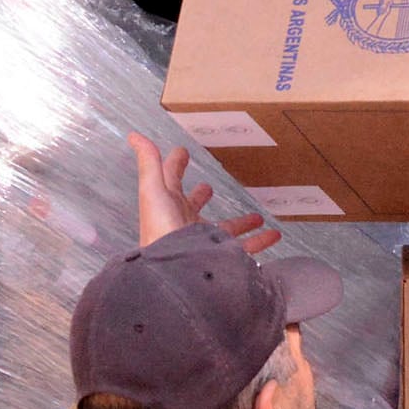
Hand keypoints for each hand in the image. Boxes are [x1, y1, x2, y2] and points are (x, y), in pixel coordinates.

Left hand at [128, 132, 282, 253]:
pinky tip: (274, 235)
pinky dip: (260, 241)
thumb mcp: (153, 190)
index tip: (182, 152)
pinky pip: (243, 247)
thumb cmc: (161, 230)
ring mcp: (203, 240)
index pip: (171, 179)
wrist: (173, 273)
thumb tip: (134, 135)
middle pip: (194, 206)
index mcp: (168, 204)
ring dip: (240, 221)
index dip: (175, 164)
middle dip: (200, 196)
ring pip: (224, 228)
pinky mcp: (219, 255)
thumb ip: (150, 163)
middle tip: (209, 187)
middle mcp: (184, 222)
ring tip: (257, 216)